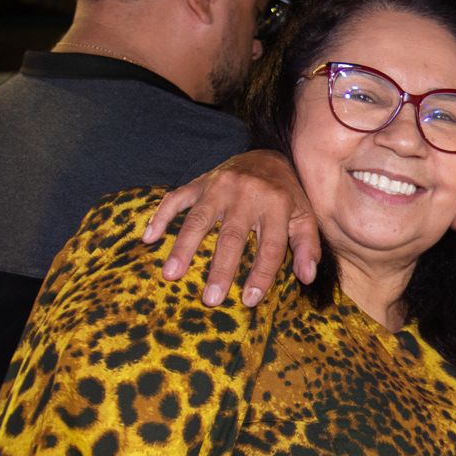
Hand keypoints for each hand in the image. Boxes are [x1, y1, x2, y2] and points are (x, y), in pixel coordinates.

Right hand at [142, 151, 320, 306]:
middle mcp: (247, 194)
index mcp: (277, 205)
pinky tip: (148, 238)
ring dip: (183, 248)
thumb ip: (307, 247)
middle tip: (211, 299)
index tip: (249, 300)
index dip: (261, 275)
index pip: (270, 247)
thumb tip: (306, 277)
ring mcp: (219, 187)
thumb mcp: (305, 217)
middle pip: (231, 237)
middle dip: (220, 269)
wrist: (268, 155)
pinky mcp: (200, 182)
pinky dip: (160, 216)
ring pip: (198, 219)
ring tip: (171, 275)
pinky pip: (176, 198)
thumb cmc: (288, 196)